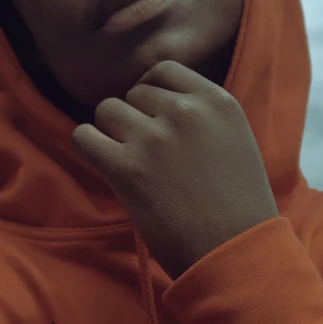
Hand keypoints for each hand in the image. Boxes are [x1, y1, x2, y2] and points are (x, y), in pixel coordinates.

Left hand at [71, 60, 278, 278]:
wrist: (236, 252)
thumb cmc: (240, 207)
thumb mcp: (236, 142)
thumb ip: (202, 117)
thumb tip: (159, 108)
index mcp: (217, 102)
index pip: (164, 71)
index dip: (151, 94)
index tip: (152, 118)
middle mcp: (185, 111)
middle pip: (133, 93)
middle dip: (135, 119)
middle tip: (145, 152)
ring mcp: (155, 138)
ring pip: (107, 110)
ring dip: (111, 133)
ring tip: (127, 160)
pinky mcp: (127, 168)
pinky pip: (83, 137)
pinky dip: (88, 147)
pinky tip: (103, 164)